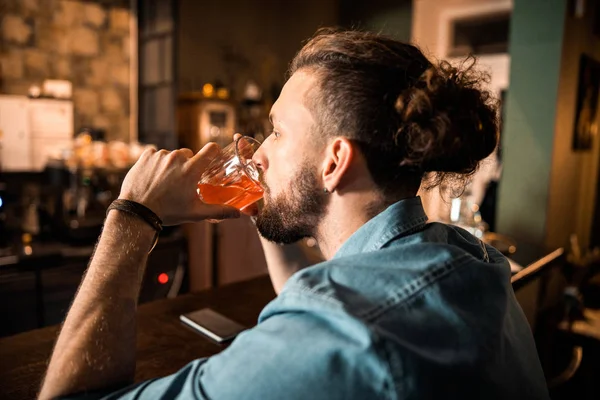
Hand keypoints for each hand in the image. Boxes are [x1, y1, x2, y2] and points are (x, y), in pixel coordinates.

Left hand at [119, 144, 239, 224]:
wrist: (137, 212)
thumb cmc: (168, 212)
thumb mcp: (196, 213)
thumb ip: (219, 211)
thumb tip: (237, 213)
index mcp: (191, 169)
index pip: (211, 149)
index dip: (214, 151)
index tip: (213, 157)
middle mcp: (177, 158)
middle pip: (190, 154)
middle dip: (188, 165)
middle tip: (183, 181)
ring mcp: (161, 155)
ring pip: (172, 155)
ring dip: (172, 165)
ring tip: (165, 182)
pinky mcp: (147, 155)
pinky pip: (157, 154)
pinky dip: (157, 163)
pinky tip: (154, 176)